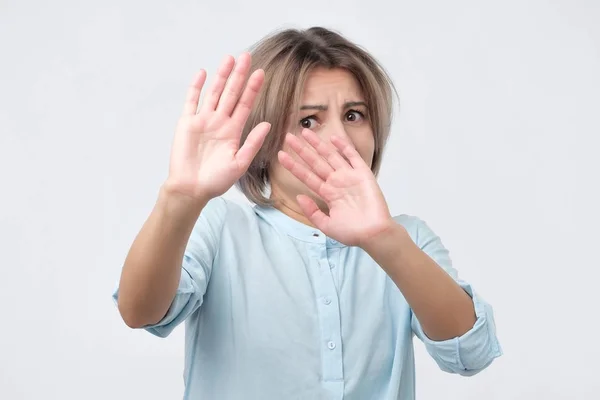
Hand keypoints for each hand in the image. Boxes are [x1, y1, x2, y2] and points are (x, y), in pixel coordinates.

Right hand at [164, 53, 270, 202]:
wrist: (191, 189)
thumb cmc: (216, 181)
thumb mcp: (240, 163)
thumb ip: (253, 143)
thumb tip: (268, 124)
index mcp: (233, 131)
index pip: (245, 105)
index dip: (252, 89)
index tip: (260, 73)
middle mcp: (219, 122)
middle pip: (231, 94)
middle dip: (238, 75)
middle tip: (246, 56)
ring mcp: (203, 121)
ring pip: (214, 93)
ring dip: (221, 76)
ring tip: (229, 58)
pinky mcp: (187, 123)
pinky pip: (192, 101)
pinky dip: (196, 86)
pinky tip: (203, 72)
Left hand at [277, 129, 395, 246]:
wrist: (373, 234)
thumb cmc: (352, 233)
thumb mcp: (326, 225)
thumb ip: (312, 212)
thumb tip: (298, 197)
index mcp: (328, 194)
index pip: (307, 177)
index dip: (294, 166)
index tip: (281, 156)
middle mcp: (336, 182)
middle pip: (315, 162)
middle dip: (302, 150)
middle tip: (288, 137)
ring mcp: (349, 177)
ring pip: (330, 156)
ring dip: (318, 144)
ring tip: (305, 132)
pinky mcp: (363, 174)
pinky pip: (352, 157)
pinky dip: (344, 147)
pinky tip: (333, 138)